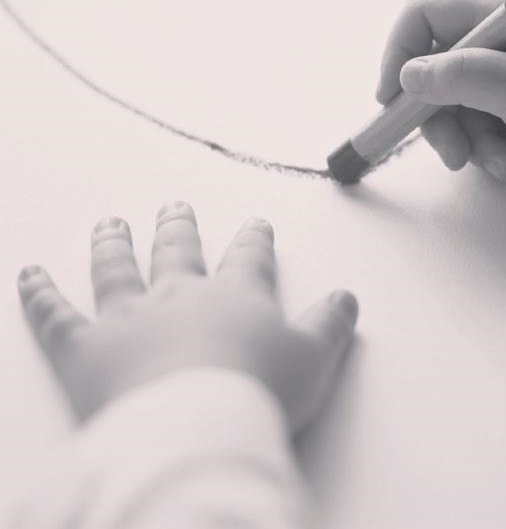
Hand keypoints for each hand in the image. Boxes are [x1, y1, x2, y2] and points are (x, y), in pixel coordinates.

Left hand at [18, 202, 358, 431]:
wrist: (196, 427)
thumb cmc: (257, 394)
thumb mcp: (313, 361)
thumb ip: (330, 325)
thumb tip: (346, 297)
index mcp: (235, 297)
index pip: (248, 259)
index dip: (253, 240)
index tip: (254, 224)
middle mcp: (179, 296)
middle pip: (178, 251)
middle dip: (178, 227)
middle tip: (175, 206)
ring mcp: (129, 318)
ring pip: (117, 268)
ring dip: (113, 244)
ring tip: (111, 223)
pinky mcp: (86, 350)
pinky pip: (56, 316)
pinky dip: (39, 294)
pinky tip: (29, 274)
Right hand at [376, 0, 505, 188]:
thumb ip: (461, 77)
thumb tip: (407, 77)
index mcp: (501, 14)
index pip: (424, 15)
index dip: (400, 52)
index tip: (391, 99)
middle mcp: (499, 39)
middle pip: (434, 70)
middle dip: (440, 117)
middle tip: (454, 154)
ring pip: (453, 106)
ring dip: (472, 142)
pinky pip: (478, 126)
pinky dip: (491, 150)